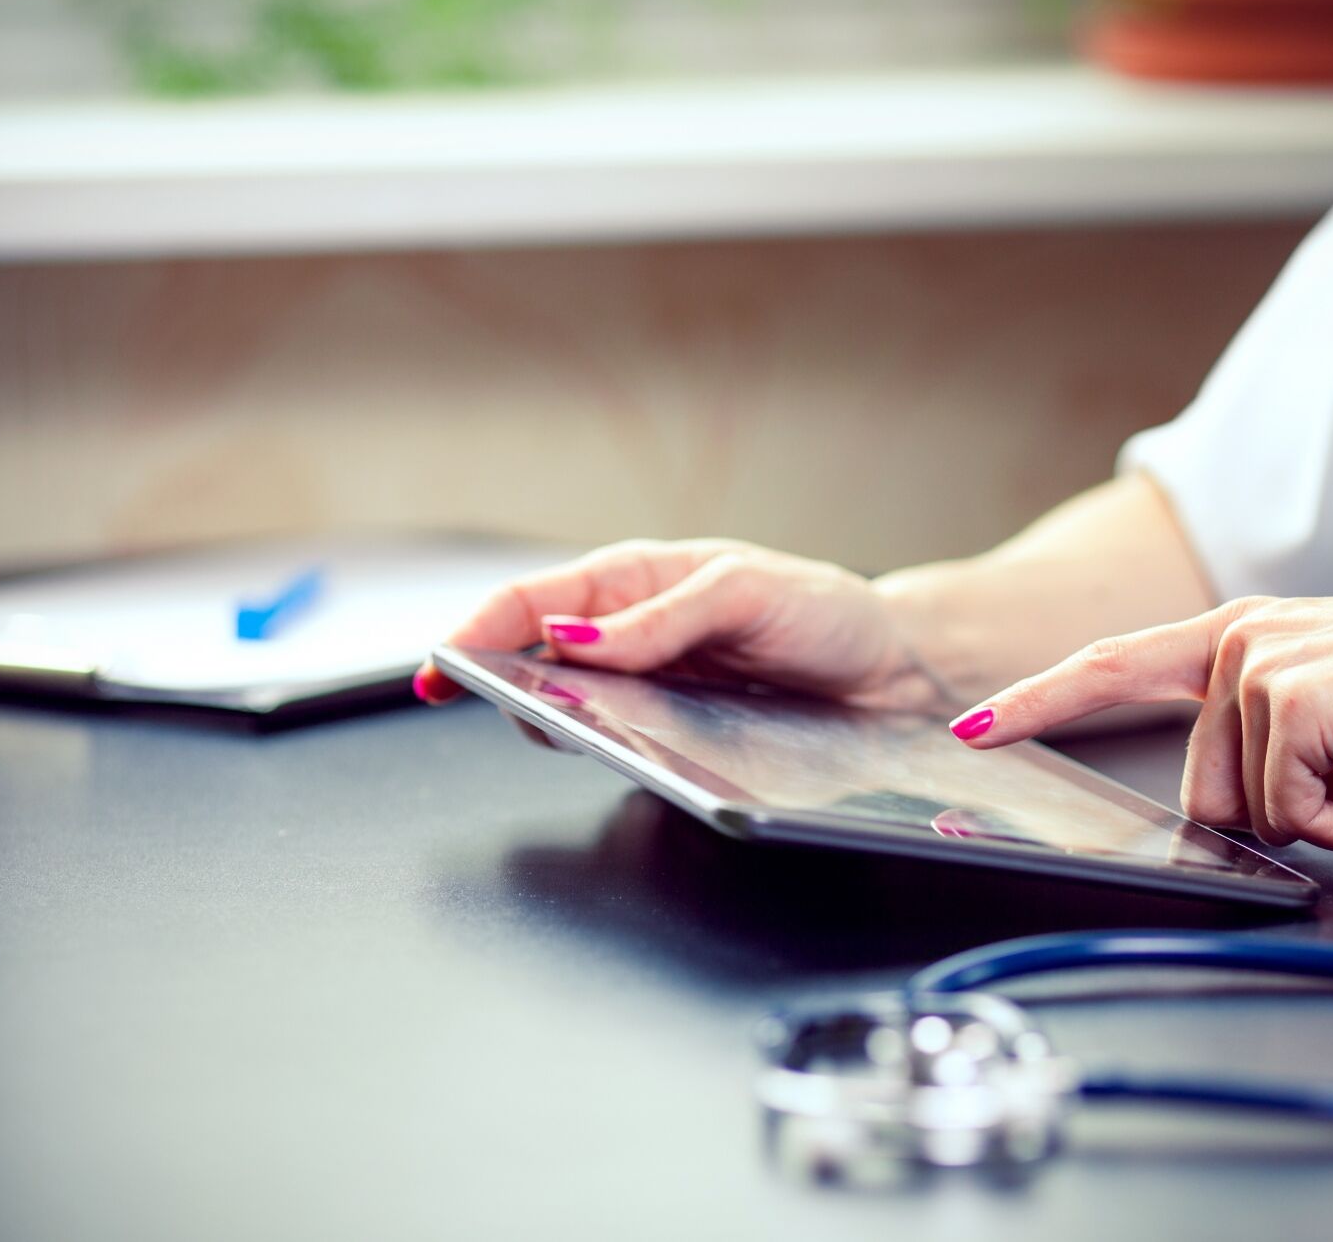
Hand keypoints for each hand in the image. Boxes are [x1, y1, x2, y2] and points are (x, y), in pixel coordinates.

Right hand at [413, 538, 946, 712]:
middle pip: (533, 659)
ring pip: (568, 706)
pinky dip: (600, 749)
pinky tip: (613, 754)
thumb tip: (572, 639)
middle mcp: (632, 632)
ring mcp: (649, 685)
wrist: (892, 669)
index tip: (441, 667)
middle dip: (504, 683)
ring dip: (551, 720)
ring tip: (559, 730)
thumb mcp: (748, 593)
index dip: (476, 630)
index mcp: (637, 579)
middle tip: (510, 711)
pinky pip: (616, 742)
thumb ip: (662, 617)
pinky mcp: (673, 731)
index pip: (532, 600)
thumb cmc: (824, 612)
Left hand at [948, 596, 1332, 852]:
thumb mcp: (1327, 716)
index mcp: (1232, 633)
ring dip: (1314, 819)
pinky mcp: (1285, 697)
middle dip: (1270, 815)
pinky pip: (1283, 810)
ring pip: (1237, 804)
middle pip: (1195, 785)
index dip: (1035, 700)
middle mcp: (1231, 638)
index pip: (1108, 665)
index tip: (971, 726)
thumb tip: (1245, 813)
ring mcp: (1253, 662)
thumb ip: (1261, 744)